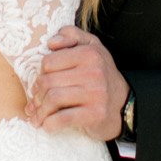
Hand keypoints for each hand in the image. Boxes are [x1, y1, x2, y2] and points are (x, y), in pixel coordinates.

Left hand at [28, 26, 127, 140]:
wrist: (124, 104)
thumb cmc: (100, 74)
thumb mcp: (91, 47)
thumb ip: (71, 35)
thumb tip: (51, 43)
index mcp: (89, 52)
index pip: (48, 62)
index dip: (40, 74)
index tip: (41, 84)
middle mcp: (94, 71)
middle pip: (48, 82)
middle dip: (36, 95)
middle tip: (35, 102)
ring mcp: (95, 93)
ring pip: (53, 99)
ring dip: (40, 111)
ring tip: (38, 115)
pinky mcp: (95, 114)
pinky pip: (62, 119)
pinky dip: (50, 124)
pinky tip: (47, 125)